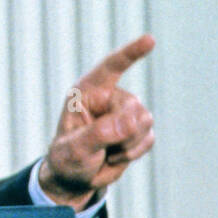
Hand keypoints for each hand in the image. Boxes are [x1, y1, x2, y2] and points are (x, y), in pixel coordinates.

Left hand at [39, 34, 155, 209]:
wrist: (75, 177)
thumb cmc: (67, 158)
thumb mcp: (76, 149)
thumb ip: (102, 133)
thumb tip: (132, 119)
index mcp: (86, 92)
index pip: (110, 68)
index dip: (130, 53)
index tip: (149, 40)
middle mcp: (107, 97)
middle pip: (133, 107)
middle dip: (122, 132)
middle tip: (100, 147)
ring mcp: (124, 112)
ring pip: (145, 123)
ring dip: (127, 144)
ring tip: (105, 151)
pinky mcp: (137, 129)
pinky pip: (149, 138)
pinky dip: (134, 152)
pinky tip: (115, 155)